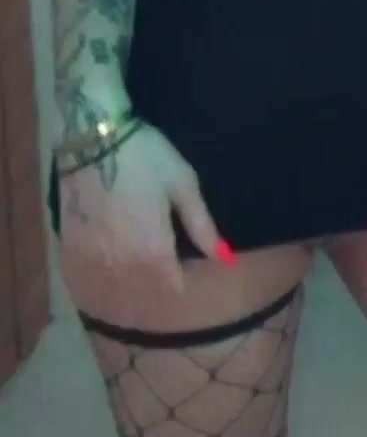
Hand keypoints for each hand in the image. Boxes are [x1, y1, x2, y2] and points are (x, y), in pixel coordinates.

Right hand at [58, 123, 232, 304]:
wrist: (94, 140)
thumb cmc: (146, 158)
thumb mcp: (183, 185)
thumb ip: (202, 227)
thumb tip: (224, 257)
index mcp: (155, 253)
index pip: (174, 288)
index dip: (183, 277)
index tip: (184, 259)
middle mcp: (123, 268)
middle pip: (145, 295)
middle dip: (158, 284)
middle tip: (162, 256)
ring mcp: (94, 264)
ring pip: (117, 294)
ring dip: (130, 288)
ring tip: (138, 262)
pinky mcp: (72, 254)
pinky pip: (90, 284)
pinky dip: (102, 283)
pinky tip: (109, 267)